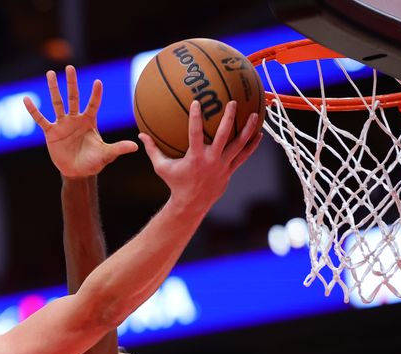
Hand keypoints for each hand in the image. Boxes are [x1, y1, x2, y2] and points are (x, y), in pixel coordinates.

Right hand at [23, 65, 137, 177]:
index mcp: (89, 121)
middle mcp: (75, 119)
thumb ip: (118, 148)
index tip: (98, 82)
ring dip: (54, 89)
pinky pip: (41, 119)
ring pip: (57, 103)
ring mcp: (62, 124)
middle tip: (70, 67)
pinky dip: (34, 110)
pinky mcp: (51, 132)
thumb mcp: (107, 155)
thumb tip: (135, 147)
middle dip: (72, 83)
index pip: (93, 104)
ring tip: (50, 73)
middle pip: (73, 97)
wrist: (77, 172)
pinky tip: (26, 99)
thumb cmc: (94, 162)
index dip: (95, 94)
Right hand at [139, 99, 261, 210]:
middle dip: (228, 118)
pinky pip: (244, 156)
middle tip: (232, 102)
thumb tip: (141, 135)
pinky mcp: (230, 170)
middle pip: (223, 136)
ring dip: (247, 129)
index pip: (195, 134)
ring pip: (238, 145)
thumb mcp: (161, 167)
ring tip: (254, 114)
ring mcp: (222, 166)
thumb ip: (153, 150)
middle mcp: (211, 160)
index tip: (198, 102)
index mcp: (195, 158)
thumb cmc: (175, 183)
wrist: (191, 204)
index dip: (196, 118)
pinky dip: (252, 145)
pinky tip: (259, 134)